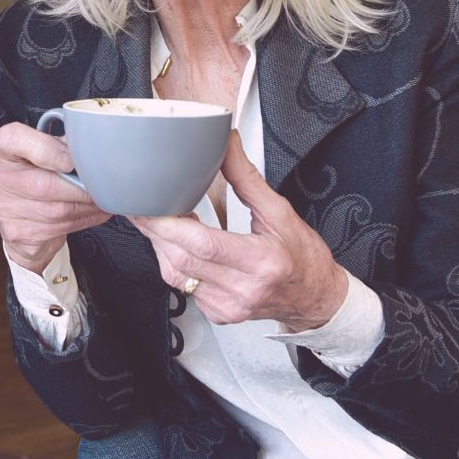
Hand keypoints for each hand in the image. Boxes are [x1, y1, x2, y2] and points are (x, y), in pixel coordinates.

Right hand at [0, 121, 110, 272]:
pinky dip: (81, 221)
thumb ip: (62, 145)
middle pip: (42, 184)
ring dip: (84, 207)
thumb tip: (92, 151)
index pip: (16, 139)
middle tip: (101, 188)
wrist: (21, 214)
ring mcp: (2, 207)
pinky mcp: (14, 232)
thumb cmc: (37, 173)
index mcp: (2, 147)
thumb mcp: (45, 150)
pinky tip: (91, 214)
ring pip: (54, 211)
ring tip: (101, 201)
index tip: (71, 161)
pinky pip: (55, 229)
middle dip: (78, 189)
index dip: (48, 150)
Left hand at [127, 131, 347, 329]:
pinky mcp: (218, 313)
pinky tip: (176, 245)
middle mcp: (243, 289)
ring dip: (160, 245)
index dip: (170, 225)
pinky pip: (182, 286)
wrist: (315, 298)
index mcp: (261, 262)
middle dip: (155, 230)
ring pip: (175, 275)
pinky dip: (172, 262)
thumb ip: (246, 178)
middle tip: (143, 204)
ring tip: (159, 220)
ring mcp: (228, 306)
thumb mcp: (280, 212)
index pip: (203, 245)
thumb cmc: (303, 258)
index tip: (152, 204)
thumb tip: (226, 144)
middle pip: (181, 260)